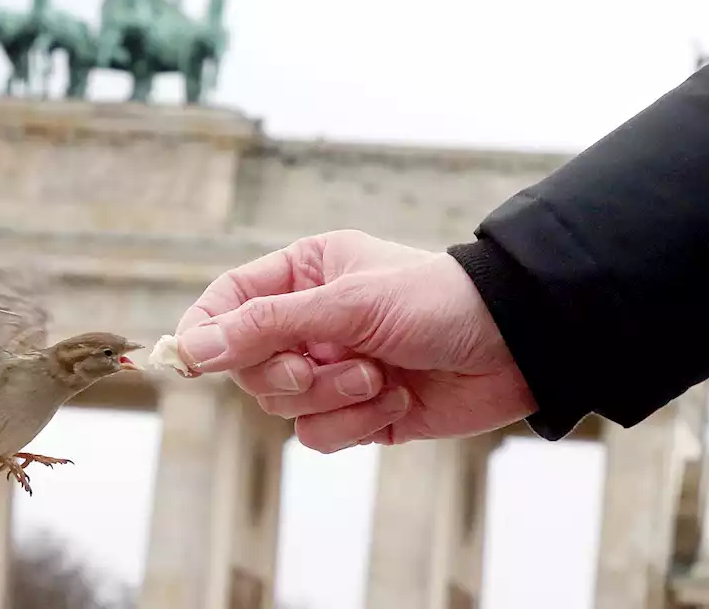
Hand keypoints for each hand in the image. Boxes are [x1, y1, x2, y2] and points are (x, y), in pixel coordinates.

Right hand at [174, 230, 536, 452]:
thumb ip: (264, 326)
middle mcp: (308, 321)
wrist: (517, 346)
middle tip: (320, 363)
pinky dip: (355, 421)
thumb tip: (191, 349)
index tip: (190, 360)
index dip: (206, 332)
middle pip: (247, 364)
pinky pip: (319, 433)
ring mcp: (331, 368)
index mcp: (301, 275)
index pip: (227, 302)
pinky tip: (396, 396)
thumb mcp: (345, 304)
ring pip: (283, 404)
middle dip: (286, 372)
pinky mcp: (356, 410)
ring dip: (331, 396)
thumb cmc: (437, 302)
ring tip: (377, 376)